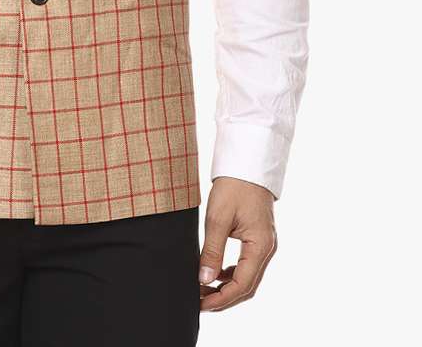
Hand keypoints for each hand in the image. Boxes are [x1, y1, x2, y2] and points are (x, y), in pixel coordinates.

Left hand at [198, 176, 277, 311]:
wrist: (247, 163)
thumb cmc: (234, 186)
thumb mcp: (218, 218)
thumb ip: (212, 251)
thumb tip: (204, 279)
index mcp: (260, 246)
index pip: (242, 285)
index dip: (221, 299)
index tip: (200, 304)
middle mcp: (267, 249)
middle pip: (247, 286)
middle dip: (224, 298)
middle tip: (199, 302)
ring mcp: (265, 244)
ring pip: (248, 277)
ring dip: (227, 288)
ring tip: (203, 290)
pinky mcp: (259, 239)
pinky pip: (247, 265)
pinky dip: (231, 274)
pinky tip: (215, 273)